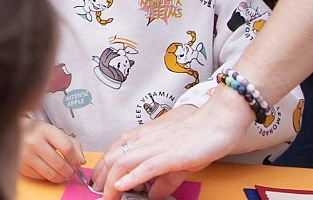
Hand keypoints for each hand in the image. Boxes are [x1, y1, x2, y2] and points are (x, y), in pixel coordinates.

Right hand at [19, 117, 85, 182]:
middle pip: (60, 164)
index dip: (75, 159)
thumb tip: (81, 161)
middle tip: (71, 171)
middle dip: (70, 171)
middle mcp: (34, 142)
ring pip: (52, 174)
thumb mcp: (54, 131)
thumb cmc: (36, 132)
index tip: (77, 163)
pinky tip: (50, 170)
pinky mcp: (23, 166)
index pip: (66, 147)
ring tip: (62, 173)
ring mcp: (27, 155)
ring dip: (61, 177)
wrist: (14, 131)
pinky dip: (49, 177)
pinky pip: (42, 178)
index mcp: (44, 130)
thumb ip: (71, 143)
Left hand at [90, 93, 253, 199]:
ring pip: (124, 163)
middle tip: (96, 193)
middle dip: (101, 177)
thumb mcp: (174, 158)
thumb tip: (152, 194)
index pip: (114, 151)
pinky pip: (146, 167)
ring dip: (112, 182)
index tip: (97, 182)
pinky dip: (132, 177)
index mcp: (142, 136)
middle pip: (114, 158)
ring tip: (105, 196)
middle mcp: (144, 139)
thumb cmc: (196, 134)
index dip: (103, 167)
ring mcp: (156, 146)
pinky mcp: (170, 155)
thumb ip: (162, 177)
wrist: (216, 121)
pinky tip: (121, 186)